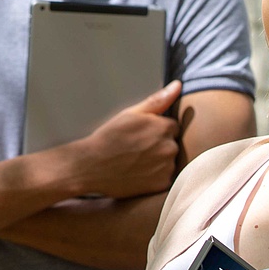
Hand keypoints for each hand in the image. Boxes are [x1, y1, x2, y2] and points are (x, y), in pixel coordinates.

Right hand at [69, 80, 181, 197]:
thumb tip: (178, 85)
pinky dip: (155, 178)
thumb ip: (158, 100)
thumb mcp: (130, 114)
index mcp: (164, 127)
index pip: (172, 127)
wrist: (91, 166)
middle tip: (136, 150)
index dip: (157, 131)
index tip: (142, 136)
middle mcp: (170, 147)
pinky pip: (165, 179)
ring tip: (136, 163)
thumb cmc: (109, 138)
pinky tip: (139, 174)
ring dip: (159, 162)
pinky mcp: (161, 184)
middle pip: (173, 145)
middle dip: (160, 146)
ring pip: (169, 162)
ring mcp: (166, 167)